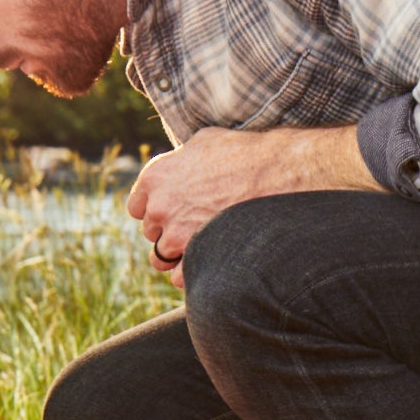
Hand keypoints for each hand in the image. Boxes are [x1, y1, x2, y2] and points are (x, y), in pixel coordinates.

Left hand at [126, 124, 376, 287]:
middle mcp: (160, 206)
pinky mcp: (197, 258)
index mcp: (156, 176)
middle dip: (169, 232)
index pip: (137, 206)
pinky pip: (182, 277)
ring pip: (161, 258)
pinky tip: (213, 260)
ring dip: (179, 256)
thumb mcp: (205, 142)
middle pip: (151, 233)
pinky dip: (194, 274)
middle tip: (196, 228)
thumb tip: (177, 167)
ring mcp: (177, 235)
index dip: (155, 211)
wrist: (282, 174)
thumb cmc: (250, 154)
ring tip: (203, 248)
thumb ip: (180, 160)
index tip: (171, 213)